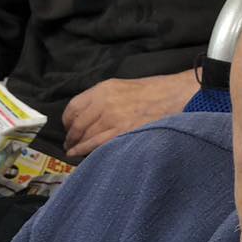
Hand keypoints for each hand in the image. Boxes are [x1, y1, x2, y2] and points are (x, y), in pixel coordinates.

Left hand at [62, 71, 199, 157]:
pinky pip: (97, 144)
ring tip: (72, 151)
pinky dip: (84, 150)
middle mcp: (104, 103)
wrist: (174, 95)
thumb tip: (90, 114)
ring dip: (76, 145)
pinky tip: (77, 154)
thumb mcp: (123, 86)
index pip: (74, 106)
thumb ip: (104, 98)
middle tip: (69, 142)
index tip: (68, 127)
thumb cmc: (154, 91)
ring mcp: (112, 118)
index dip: (67, 120)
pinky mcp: (122, 132)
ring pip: (85, 135)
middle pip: (77, 123)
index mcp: (103, 89)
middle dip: (70, 135)